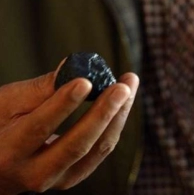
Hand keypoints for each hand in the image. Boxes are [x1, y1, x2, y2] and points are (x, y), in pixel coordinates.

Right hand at [0, 64, 138, 193]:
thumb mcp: (7, 104)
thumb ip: (41, 89)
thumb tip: (74, 66)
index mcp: (9, 152)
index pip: (39, 127)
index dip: (64, 104)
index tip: (86, 81)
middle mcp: (34, 174)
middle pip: (77, 144)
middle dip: (104, 112)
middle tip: (122, 86)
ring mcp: (58, 179)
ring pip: (97, 149)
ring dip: (117, 116)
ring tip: (129, 85)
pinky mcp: (75, 176)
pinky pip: (101, 151)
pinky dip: (115, 125)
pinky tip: (123, 104)